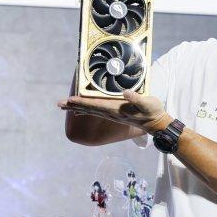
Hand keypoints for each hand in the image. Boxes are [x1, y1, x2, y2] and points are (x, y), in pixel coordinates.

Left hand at [58, 90, 172, 134]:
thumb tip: (126, 93)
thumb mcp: (147, 103)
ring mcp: (113, 114)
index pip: (95, 105)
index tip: (69, 100)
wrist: (156, 123)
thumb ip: (137, 98)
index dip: (82, 102)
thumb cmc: (153, 112)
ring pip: (91, 110)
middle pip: (89, 109)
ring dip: (77, 108)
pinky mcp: (115, 114)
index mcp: (117, 109)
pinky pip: (97, 111)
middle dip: (74, 106)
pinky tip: (81, 111)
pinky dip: (86, 110)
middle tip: (59, 104)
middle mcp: (112, 113)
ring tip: (65, 106)